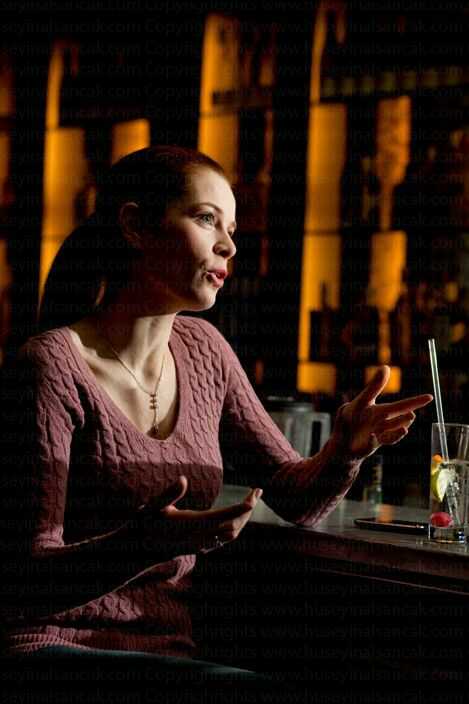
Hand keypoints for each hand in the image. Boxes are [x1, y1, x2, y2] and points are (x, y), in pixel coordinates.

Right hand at [134, 476, 262, 555]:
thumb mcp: (152, 507)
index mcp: (193, 525)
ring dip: (243, 519)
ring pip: (230, 535)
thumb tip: (183, 479)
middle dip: (248, 510)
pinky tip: (236, 518)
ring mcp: (200, 544)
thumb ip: (168, 494)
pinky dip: (234, 527)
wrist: (136, 551)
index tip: (254, 496)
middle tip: (257, 491)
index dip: (242, 507)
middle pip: (234, 526)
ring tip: (251, 501)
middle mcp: (200, 537)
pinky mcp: (198, 546)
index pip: (225, 516)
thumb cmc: (143, 525)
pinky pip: (223, 540)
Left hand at [331, 365, 432, 460]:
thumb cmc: (350, 418)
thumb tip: (386, 367)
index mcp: (382, 411)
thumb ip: (374, 387)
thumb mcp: (361, 402)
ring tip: (404, 422)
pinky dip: (378, 438)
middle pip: (399, 417)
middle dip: (407, 413)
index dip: (415, 402)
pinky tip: (374, 435)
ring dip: (398, 426)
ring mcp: (380, 434)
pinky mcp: (374, 444)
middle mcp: (384, 423)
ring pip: (394, 429)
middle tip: (416, 410)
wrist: (343, 442)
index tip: (430, 397)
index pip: (401, 405)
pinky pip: (380, 441)